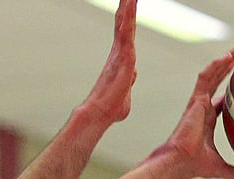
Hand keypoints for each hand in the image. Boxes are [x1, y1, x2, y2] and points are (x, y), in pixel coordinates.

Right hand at [80, 0, 137, 124]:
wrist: (101, 113)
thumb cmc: (112, 108)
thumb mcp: (125, 93)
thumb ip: (129, 82)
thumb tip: (132, 73)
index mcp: (121, 59)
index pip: (125, 34)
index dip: (126, 19)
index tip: (128, 5)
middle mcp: (119, 52)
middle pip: (123, 24)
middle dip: (126, 7)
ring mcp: (120, 53)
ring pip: (125, 24)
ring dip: (128, 7)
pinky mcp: (124, 56)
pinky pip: (127, 31)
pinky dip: (129, 17)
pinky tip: (131, 4)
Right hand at [157, 45, 233, 178]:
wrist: (182, 162)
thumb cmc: (197, 166)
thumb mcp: (223, 169)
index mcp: (208, 121)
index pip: (221, 101)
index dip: (230, 91)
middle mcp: (202, 108)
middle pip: (217, 83)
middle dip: (227, 69)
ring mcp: (198, 102)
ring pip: (211, 76)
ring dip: (223, 61)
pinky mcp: (195, 99)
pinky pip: (205, 77)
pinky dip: (214, 65)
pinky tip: (226, 57)